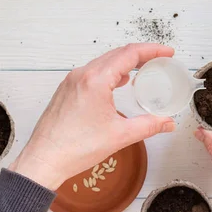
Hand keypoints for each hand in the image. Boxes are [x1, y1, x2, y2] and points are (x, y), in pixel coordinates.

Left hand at [9, 43, 176, 189]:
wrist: (44, 160)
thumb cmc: (76, 148)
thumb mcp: (120, 136)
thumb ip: (148, 126)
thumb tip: (167, 123)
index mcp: (96, 80)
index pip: (130, 54)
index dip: (152, 50)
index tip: (167, 53)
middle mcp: (82, 75)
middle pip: (117, 54)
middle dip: (141, 54)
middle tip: (159, 59)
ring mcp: (72, 81)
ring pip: (103, 62)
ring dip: (125, 62)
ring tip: (142, 69)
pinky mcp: (66, 90)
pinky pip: (92, 72)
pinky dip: (110, 71)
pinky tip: (118, 82)